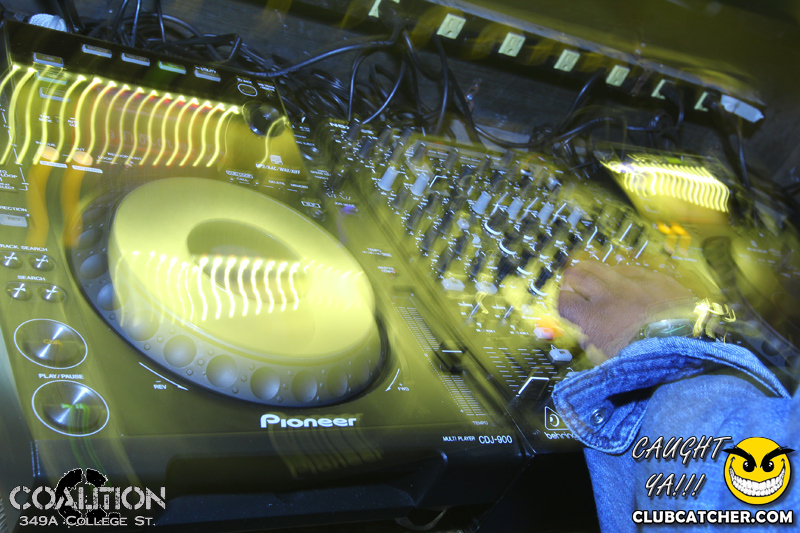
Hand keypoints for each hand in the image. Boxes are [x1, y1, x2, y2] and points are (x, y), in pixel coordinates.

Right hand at [558, 260, 695, 363]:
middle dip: (571, 280)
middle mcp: (608, 295)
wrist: (687, 348)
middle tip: (574, 286)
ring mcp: (632, 283)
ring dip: (594, 273)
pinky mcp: (654, 278)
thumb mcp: (607, 360)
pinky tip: (626, 282)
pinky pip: (631, 268)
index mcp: (594, 318)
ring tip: (597, 280)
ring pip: (601, 266)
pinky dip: (623, 274)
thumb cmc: (646, 360)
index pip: (564, 300)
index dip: (563, 303)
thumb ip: (590, 343)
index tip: (568, 307)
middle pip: (576, 275)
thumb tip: (583, 332)